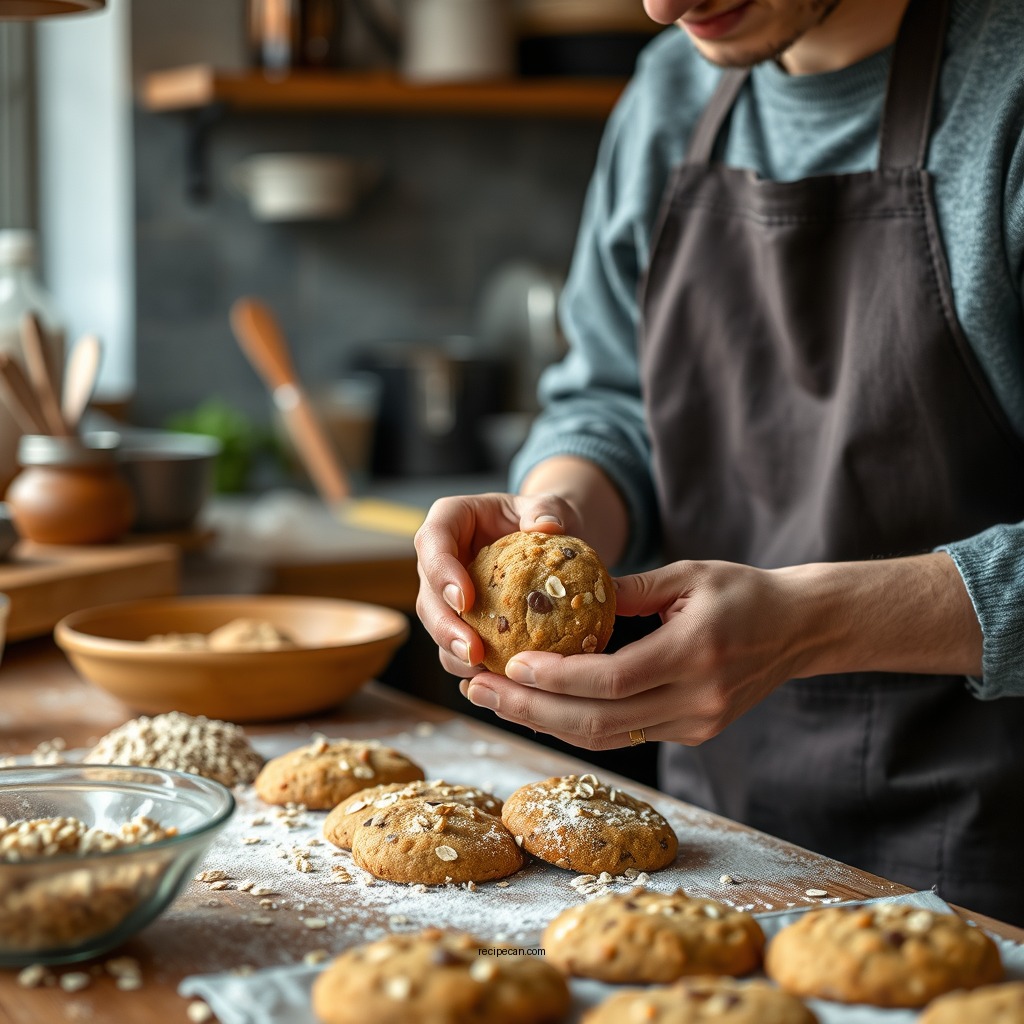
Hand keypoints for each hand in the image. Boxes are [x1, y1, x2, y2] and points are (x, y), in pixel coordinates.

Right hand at [413, 491, 583, 678]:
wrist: (550, 542)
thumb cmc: (544, 518)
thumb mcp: (549, 506)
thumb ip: (547, 510)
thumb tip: (548, 526)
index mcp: (449, 521)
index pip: (432, 542)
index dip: (441, 572)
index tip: (465, 598)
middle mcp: (439, 560)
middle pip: (428, 595)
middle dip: (445, 627)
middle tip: (472, 652)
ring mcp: (446, 593)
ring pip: (437, 627)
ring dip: (455, 653)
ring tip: (483, 673)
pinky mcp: (461, 620)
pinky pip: (458, 647)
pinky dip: (473, 665)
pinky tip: (495, 682)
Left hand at [459, 559, 815, 748]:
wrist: (800, 630)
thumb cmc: (743, 591)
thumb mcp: (688, 574)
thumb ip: (628, 590)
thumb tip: (561, 595)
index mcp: (695, 654)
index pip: (612, 681)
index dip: (557, 679)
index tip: (512, 665)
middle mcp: (695, 700)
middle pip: (599, 722)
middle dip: (531, 710)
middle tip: (478, 690)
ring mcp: (695, 724)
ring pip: (606, 738)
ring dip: (544, 722)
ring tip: (495, 699)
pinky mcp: (691, 732)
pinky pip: (624, 735)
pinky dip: (576, 724)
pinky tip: (538, 707)